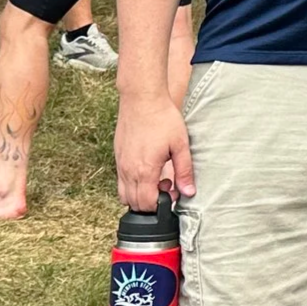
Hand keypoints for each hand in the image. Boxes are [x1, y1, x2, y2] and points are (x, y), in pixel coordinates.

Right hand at [115, 93, 195, 210]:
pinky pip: (121, 180)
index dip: (160, 205)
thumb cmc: (163, 119)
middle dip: (150, 202)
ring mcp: (120, 163)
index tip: (172, 194)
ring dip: (140, 194)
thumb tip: (188, 192)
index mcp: (144, 170)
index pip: (146, 204)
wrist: (142, 99)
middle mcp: (128, 170)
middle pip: (133, 203)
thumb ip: (184, 171)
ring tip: (157, 179)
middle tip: (166, 187)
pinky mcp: (118, 156)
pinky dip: (133, 183)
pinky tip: (148, 170)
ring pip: (124, 194)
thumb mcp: (180, 145)